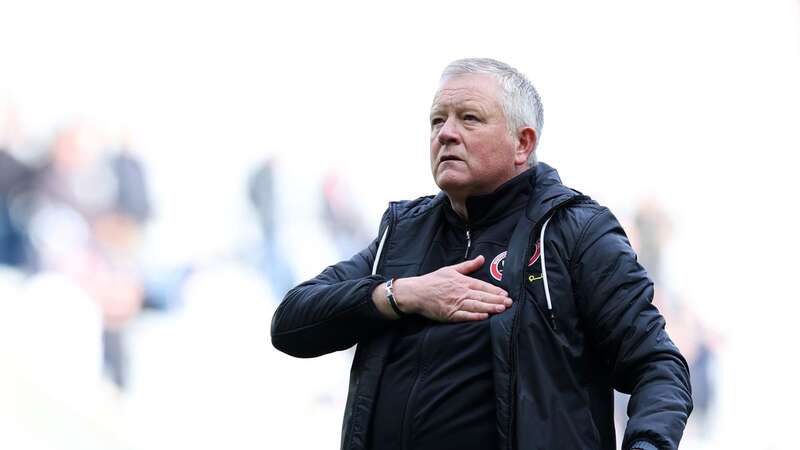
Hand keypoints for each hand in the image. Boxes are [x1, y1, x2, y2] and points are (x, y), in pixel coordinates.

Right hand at [393, 255, 511, 321]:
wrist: (417, 292)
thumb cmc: (433, 280)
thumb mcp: (451, 269)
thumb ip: (468, 265)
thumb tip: (482, 258)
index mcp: (462, 281)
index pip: (482, 286)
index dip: (495, 290)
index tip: (506, 293)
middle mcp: (461, 292)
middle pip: (482, 296)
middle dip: (497, 300)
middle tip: (510, 303)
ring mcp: (455, 304)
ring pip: (476, 306)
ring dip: (490, 307)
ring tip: (502, 309)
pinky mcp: (450, 314)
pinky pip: (465, 316)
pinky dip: (475, 316)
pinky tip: (485, 317)